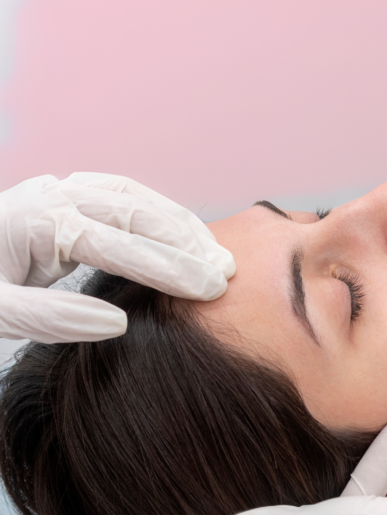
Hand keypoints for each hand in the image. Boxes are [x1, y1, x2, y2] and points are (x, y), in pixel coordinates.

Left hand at [0, 173, 234, 342]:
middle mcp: (48, 195)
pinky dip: (157, 213)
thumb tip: (117, 323)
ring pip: (132, 196)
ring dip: (177, 224)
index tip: (208, 289)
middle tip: (224, 273)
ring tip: (215, 254)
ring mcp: (55, 191)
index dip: (167, 266)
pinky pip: (121, 196)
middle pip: (132, 210)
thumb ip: (50, 319)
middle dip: (184, 242)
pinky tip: (181, 236)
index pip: (116, 241)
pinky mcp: (61, 199)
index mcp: (34, 220)